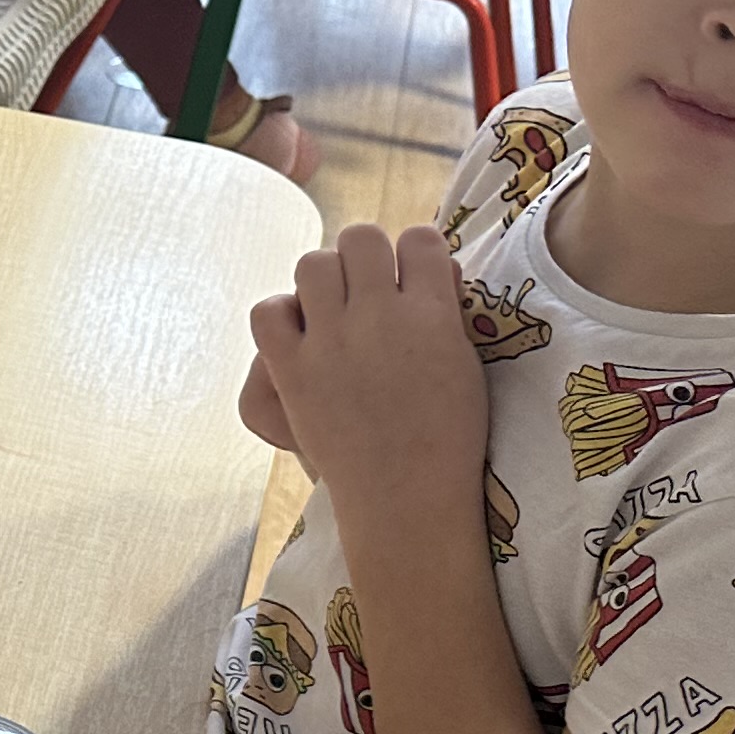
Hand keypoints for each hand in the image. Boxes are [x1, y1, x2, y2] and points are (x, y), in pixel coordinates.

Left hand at [245, 224, 486, 523]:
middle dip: (364, 255)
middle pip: (361, 238)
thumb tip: (433, 264)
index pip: (421, 239)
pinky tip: (298, 334)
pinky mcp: (293, 371)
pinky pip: (267, 312)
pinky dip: (279, 315)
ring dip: (322, 278)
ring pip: (313, 264)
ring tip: (332, 308)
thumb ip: (447, 310)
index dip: (413, 251)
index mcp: (433, 314)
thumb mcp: (466, 364)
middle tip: (366, 287)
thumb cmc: (448, 434)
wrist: (407, 495)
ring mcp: (332, 342)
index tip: (408, 273)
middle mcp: (380, 317)